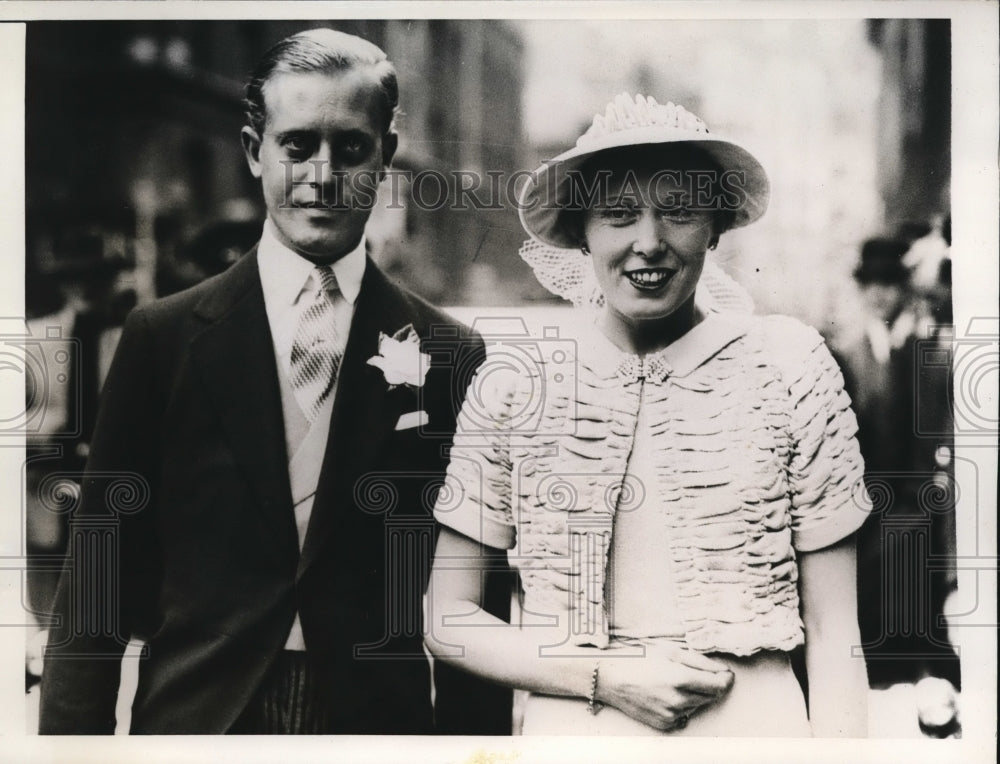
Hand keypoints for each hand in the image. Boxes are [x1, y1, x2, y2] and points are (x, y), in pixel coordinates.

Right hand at [595, 643, 733, 731]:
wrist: (612, 679)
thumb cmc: (638, 660)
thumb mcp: (670, 651)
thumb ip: (700, 661)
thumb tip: (722, 670)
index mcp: (681, 679)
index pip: (719, 686)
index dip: (726, 678)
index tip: (725, 674)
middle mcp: (679, 700)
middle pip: (711, 696)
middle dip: (708, 685)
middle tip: (692, 673)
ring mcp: (672, 715)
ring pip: (697, 705)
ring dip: (694, 694)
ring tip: (674, 682)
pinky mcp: (665, 724)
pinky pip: (684, 715)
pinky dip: (682, 705)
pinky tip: (666, 694)